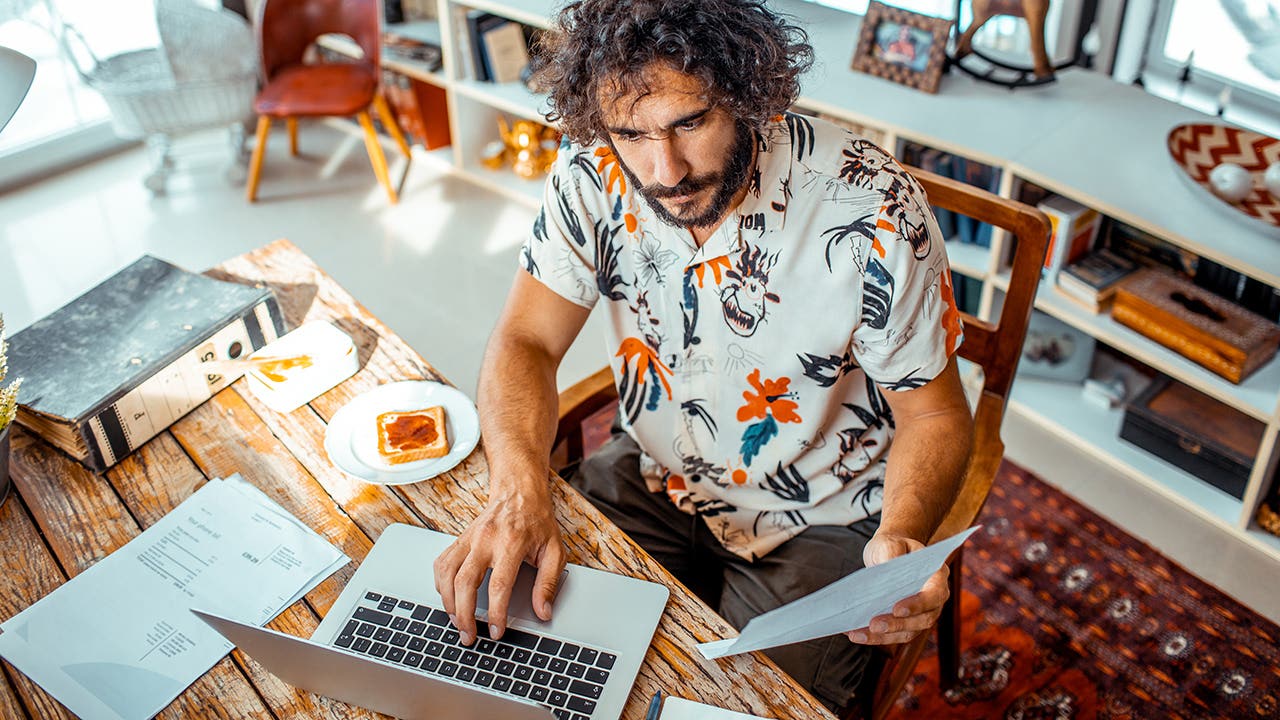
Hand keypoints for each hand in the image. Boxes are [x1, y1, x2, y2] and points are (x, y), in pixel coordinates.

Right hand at [432, 488, 564, 645]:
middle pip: (465, 582)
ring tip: (458, 622)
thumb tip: (543, 612)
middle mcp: (486, 539)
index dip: (496, 612)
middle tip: (470, 635)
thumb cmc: (537, 522)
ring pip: (447, 573)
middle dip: (464, 614)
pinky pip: (442, 563)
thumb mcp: (554, 551)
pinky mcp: (459, 538)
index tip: (496, 631)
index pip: (499, 585)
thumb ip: (548, 583)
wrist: (519, 492)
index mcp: (512, 543)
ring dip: (448, 602)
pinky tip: (449, 598)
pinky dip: (441, 584)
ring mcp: (469, 538)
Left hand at [845, 533, 948, 644]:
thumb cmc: (892, 547)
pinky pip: (893, 636)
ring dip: (882, 637)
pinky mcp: (906, 624)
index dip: (917, 604)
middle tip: (874, 625)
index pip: (933, 595)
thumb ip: (890, 552)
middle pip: (922, 619)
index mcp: (937, 576)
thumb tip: (884, 569)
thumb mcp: (890, 542)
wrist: (888, 553)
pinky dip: (874, 637)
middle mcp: (934, 600)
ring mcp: (922, 615)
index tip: (897, 609)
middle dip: (896, 624)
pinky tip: (855, 633)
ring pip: (907, 632)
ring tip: (858, 634)